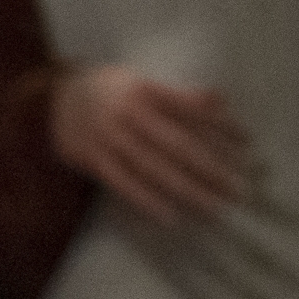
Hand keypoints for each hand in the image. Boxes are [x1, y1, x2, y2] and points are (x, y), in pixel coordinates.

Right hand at [48, 66, 246, 226]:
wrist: (50, 99)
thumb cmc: (106, 91)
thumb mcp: (140, 81)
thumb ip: (178, 95)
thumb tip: (220, 101)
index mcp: (146, 91)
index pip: (193, 111)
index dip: (221, 127)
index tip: (248, 145)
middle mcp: (131, 114)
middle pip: (179, 145)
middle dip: (212, 168)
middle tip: (239, 189)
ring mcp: (111, 139)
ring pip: (155, 169)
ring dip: (187, 190)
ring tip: (214, 208)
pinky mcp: (94, 160)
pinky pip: (125, 185)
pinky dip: (149, 202)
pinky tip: (172, 217)